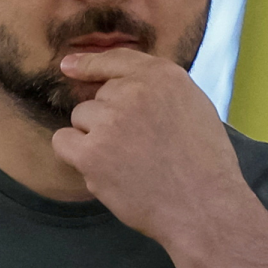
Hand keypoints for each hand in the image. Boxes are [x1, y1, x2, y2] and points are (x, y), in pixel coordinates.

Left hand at [52, 48, 249, 244]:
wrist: (203, 208)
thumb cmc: (203, 164)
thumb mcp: (194, 107)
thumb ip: (157, 89)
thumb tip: (115, 83)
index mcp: (164, 76)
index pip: (116, 59)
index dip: (89, 64)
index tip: (69, 67)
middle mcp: (134, 91)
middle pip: (98, 95)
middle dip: (110, 118)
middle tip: (140, 147)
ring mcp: (111, 120)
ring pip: (81, 117)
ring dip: (95, 137)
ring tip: (128, 161)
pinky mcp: (92, 152)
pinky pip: (63, 141)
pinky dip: (75, 154)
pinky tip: (101, 169)